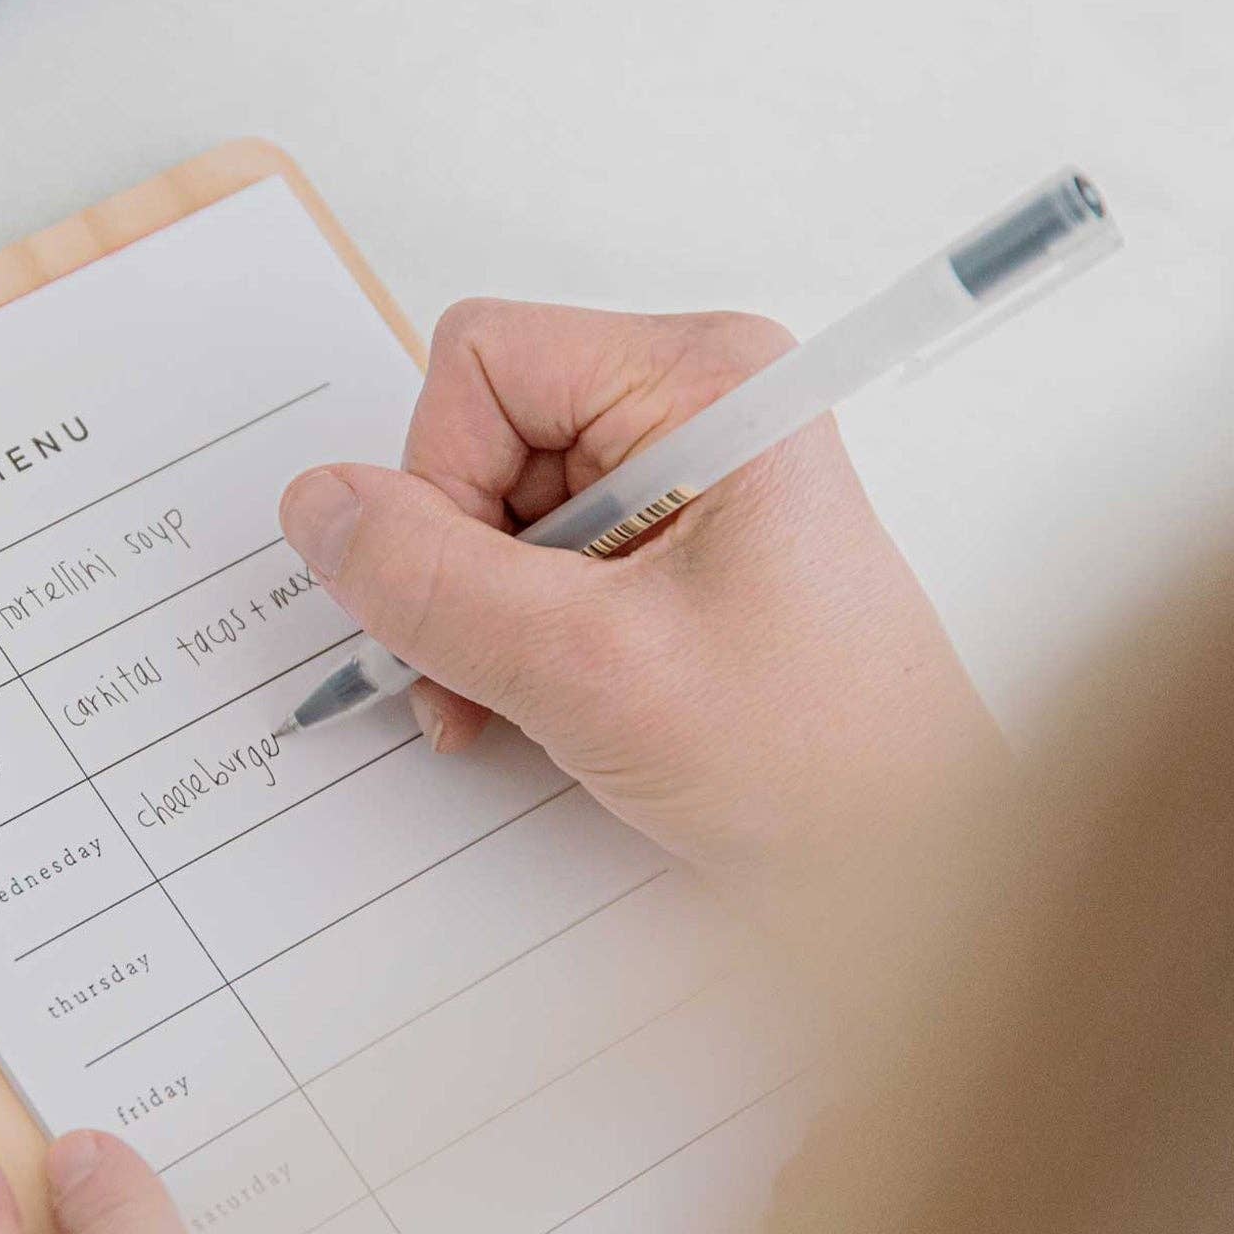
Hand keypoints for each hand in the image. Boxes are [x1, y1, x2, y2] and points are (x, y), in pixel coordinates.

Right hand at [279, 300, 1003, 896]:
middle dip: (454, 566)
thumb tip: (315, 506)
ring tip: (512, 707)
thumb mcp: (592, 668)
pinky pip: (531, 565)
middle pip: (479, 437)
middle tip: (477, 675)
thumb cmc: (822, 762)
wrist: (918, 870)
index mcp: (702, 382)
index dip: (438, 478)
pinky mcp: (666, 555)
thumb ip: (431, 580)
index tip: (466, 597)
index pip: (482, 362)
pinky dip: (504, 640)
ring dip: (472, 619)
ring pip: (492, 512)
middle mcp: (689, 412)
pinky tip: (527, 708)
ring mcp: (678, 484)